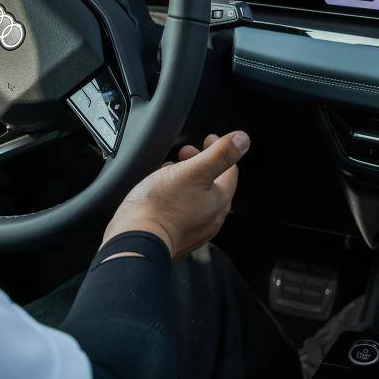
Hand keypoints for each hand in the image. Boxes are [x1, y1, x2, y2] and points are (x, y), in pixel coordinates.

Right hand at [102, 131, 249, 258]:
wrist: (136, 240)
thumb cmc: (162, 206)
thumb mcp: (193, 171)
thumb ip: (220, 154)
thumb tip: (242, 139)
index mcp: (220, 200)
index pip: (230, 170)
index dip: (220, 150)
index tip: (209, 138)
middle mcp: (212, 217)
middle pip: (214, 183)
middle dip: (202, 162)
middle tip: (187, 151)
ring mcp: (195, 229)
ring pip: (197, 196)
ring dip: (188, 177)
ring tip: (172, 167)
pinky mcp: (178, 235)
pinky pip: (183, 209)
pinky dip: (178, 193)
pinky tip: (163, 189)